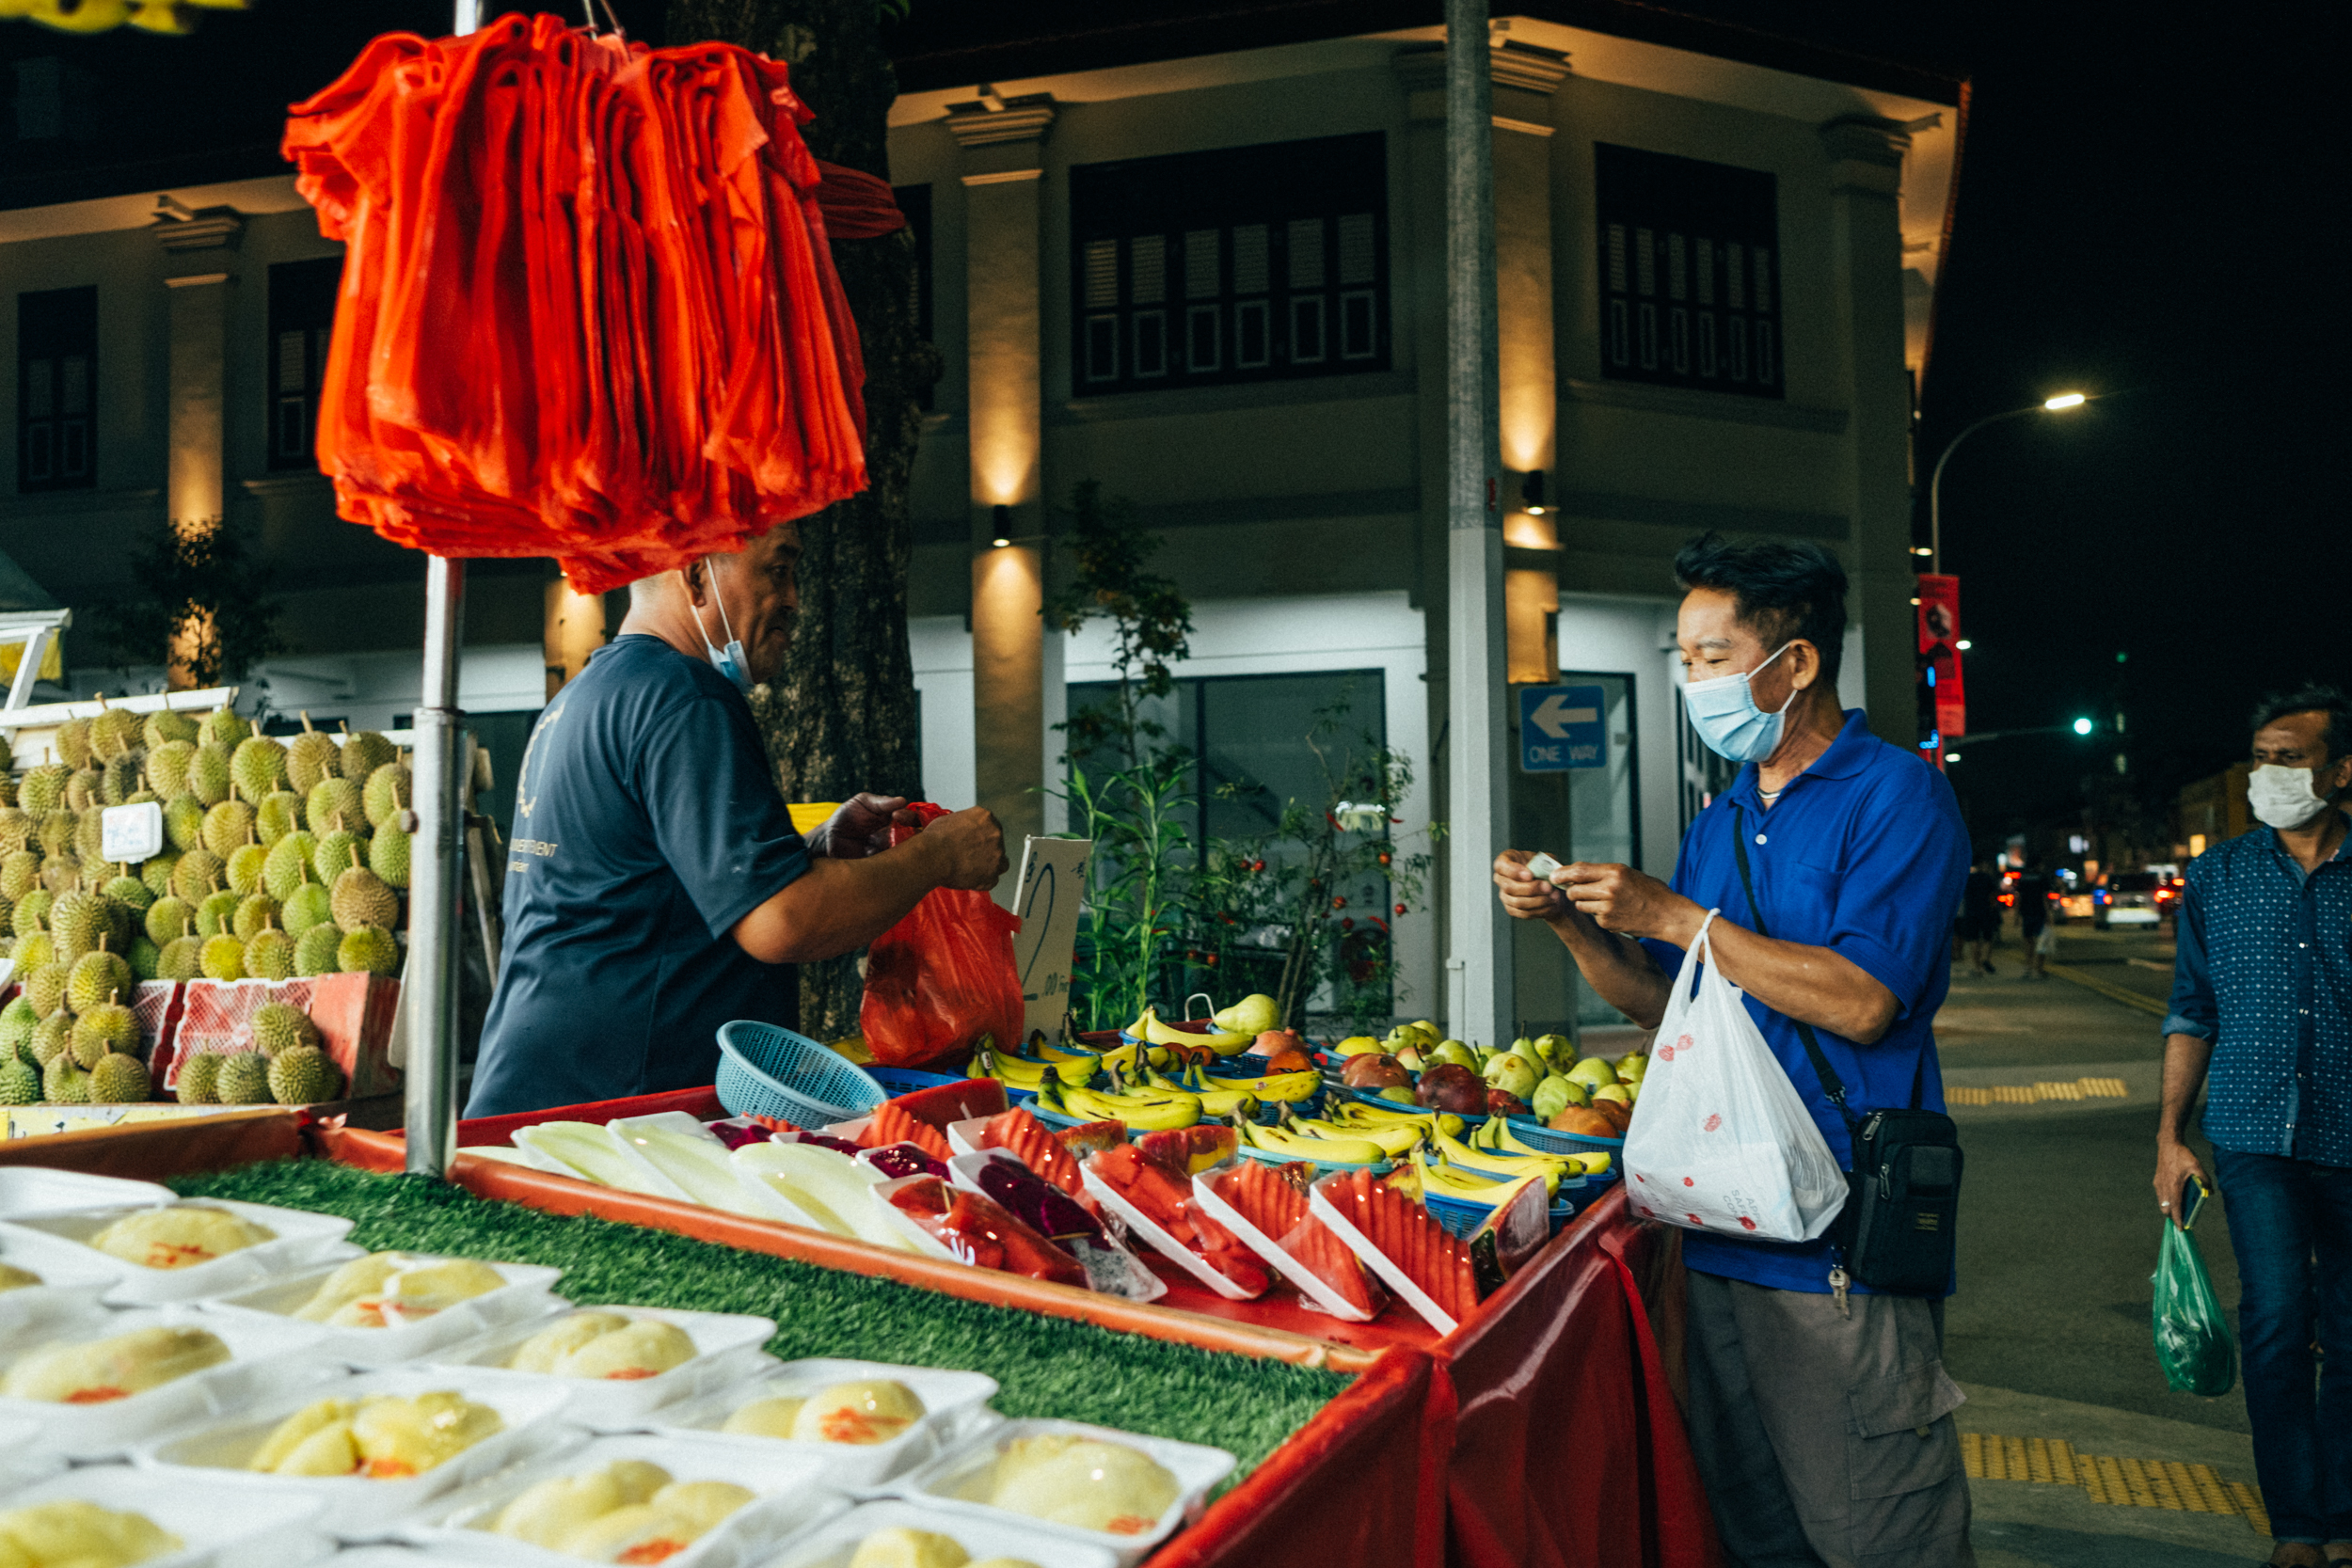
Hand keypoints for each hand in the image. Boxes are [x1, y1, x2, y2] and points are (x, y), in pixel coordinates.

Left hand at [806, 793, 908, 858]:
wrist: (827, 839)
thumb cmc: (846, 817)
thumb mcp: (862, 802)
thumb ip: (882, 802)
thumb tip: (903, 800)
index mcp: (896, 820)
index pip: (913, 819)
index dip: (911, 817)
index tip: (898, 815)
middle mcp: (898, 837)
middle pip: (916, 837)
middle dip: (911, 833)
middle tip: (896, 831)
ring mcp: (891, 853)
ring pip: (906, 854)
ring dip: (898, 848)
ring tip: (882, 842)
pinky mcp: (881, 868)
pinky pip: (891, 868)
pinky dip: (887, 862)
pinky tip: (874, 854)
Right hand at [918, 806, 1009, 890]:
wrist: (931, 857)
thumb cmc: (935, 839)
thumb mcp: (949, 820)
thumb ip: (963, 824)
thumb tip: (960, 830)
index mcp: (986, 817)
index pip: (991, 826)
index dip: (982, 836)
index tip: (974, 842)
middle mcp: (996, 833)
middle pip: (997, 843)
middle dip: (986, 850)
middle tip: (971, 856)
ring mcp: (997, 855)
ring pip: (1000, 862)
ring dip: (989, 865)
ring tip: (970, 869)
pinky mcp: (993, 875)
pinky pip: (992, 880)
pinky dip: (983, 881)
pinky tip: (969, 878)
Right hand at [1493, 850, 1567, 921]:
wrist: (1548, 884)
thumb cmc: (1543, 867)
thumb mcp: (1547, 859)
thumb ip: (1547, 862)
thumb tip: (1549, 872)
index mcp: (1505, 861)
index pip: (1501, 866)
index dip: (1514, 871)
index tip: (1530, 875)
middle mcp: (1500, 879)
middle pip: (1509, 887)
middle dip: (1531, 889)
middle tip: (1548, 887)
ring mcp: (1504, 895)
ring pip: (1517, 902)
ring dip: (1538, 900)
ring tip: (1554, 896)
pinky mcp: (1512, 909)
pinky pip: (1524, 913)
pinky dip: (1540, 910)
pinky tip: (1551, 904)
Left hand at [1557, 862, 1700, 942]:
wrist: (1669, 916)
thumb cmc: (1651, 893)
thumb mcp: (1629, 874)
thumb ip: (1604, 873)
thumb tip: (1577, 873)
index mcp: (1615, 872)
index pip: (1579, 870)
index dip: (1562, 873)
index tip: (1553, 876)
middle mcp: (1609, 888)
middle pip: (1574, 890)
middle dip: (1573, 891)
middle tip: (1579, 891)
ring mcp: (1608, 907)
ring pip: (1581, 904)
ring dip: (1586, 903)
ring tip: (1605, 902)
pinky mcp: (1608, 923)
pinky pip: (1594, 917)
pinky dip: (1600, 915)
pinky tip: (1616, 913)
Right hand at [2154, 1139, 2209, 1228]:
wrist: (2168, 1144)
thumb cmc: (2182, 1155)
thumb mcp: (2198, 1167)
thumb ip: (2205, 1180)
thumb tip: (2210, 1192)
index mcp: (2174, 1186)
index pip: (2175, 1208)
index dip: (2178, 1220)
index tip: (2181, 1229)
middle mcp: (2164, 1187)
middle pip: (2165, 1209)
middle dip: (2173, 1216)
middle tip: (2182, 1220)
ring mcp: (2159, 1184)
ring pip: (2162, 1203)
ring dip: (2169, 1209)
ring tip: (2179, 1211)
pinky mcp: (2157, 1180)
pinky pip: (2160, 1195)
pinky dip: (2166, 1201)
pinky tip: (2174, 1197)